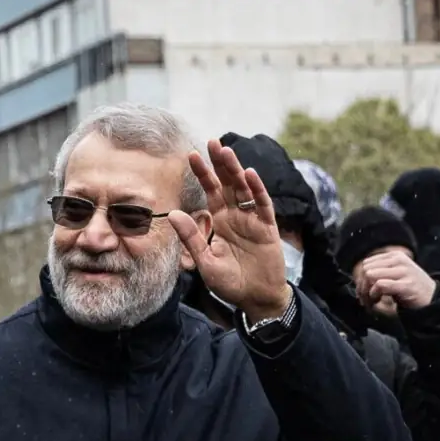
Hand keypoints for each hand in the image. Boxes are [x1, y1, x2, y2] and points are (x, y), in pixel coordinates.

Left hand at [168, 141, 288, 319]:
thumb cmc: (229, 283)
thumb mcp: (205, 262)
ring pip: (243, 190)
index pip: (209, 192)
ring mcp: (252, 220)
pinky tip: (249, 175)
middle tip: (211, 142)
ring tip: (227, 152)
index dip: (202, 174)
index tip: (191, 155)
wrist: (255, 298)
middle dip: (220, 164)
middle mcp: (235, 216)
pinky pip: (262, 205)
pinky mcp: (267, 228)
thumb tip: (172, 214)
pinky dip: (256, 191)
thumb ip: (191, 238)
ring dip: (236, 171)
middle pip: (227, 184)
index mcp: (219, 221)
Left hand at [357, 249, 436, 312]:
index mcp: (394, 256)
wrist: (432, 299)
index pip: (366, 263)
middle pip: (366, 269)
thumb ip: (378, 273)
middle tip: (366, 300)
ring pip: (370, 275)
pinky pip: (380, 285)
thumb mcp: (394, 276)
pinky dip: (374, 295)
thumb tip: (358, 280)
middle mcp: (399, 260)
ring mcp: (403, 271)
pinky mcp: (406, 284)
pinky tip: (377, 302)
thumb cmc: (410, 290)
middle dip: (361, 287)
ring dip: (366, 292)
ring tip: (371, 302)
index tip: (364, 293)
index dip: (360, 280)